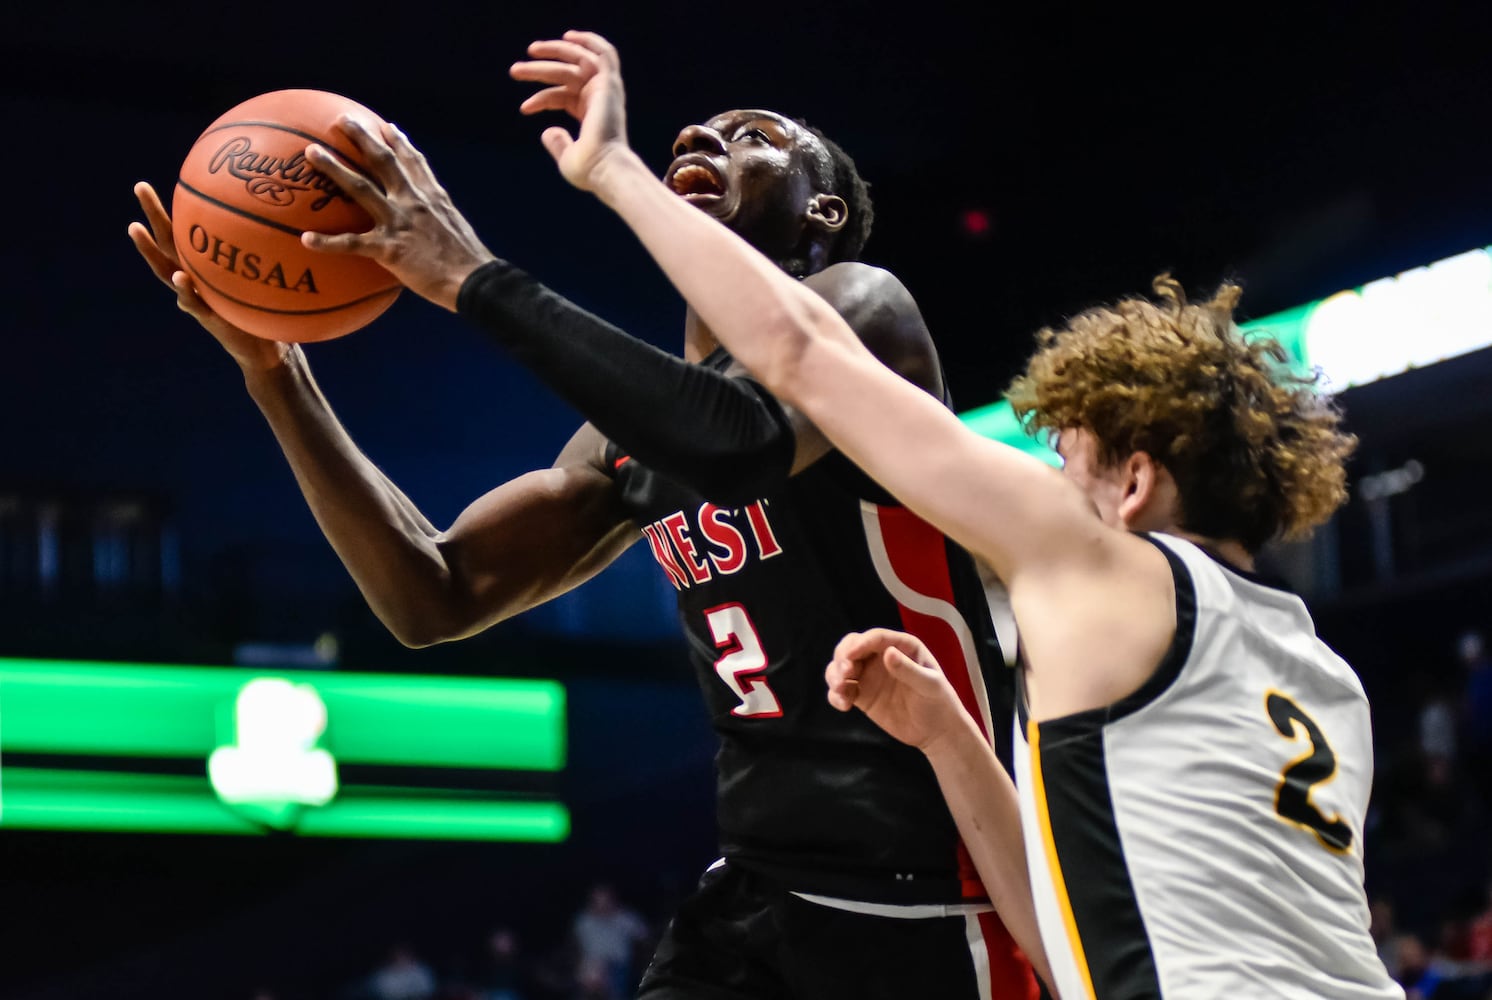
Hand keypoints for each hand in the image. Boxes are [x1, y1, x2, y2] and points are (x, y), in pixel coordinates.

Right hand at [127, 181, 288, 372]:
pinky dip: (185, 291)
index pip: (184, 234)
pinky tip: (181, 278)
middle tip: (140, 186)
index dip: (172, 210)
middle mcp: (195, 279)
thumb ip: (268, 256)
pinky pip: (193, 303)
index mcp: (205, 267)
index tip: (162, 183)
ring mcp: (197, 298)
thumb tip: (286, 220)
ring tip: (136, 230)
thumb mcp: (266, 278)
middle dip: (153, 216)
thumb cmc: (266, 309)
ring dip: (149, 251)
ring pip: (166, 271)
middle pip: (168, 243)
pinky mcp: (208, 318)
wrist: (265, 350)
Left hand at [300, 119, 494, 311]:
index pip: (414, 163)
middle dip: (363, 137)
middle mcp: (414, 202)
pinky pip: (353, 244)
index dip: (399, 143)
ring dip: (335, 168)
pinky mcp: (390, 249)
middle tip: (342, 120)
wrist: (474, 282)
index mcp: (433, 198)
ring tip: (311, 152)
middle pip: (384, 161)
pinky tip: (307, 239)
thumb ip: (440, 221)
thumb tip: (432, 227)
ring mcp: (401, 223)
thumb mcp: (458, 231)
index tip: (386, 127)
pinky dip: (328, 243)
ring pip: (361, 188)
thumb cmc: (469, 264)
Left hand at [510, 30, 632, 192]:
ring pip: (579, 61)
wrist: (604, 169)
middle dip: (540, 70)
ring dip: (557, 51)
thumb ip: (558, 143)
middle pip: (567, 75)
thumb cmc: (589, 170)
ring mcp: (606, 91)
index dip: (542, 99)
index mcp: (592, 116)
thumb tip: (547, 132)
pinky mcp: (609, 85)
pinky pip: (603, 54)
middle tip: (515, 70)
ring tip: (531, 50)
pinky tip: (567, 37)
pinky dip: (588, 41)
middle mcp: (600, 100)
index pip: (563, 96)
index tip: (524, 108)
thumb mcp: (567, 157)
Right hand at [826, 629, 969, 752]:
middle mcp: (881, 657)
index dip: (861, 644)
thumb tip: (888, 653)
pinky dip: (836, 695)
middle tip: (845, 674)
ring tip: (841, 689)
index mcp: (902, 646)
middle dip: (842, 657)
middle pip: (852, 647)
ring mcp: (870, 676)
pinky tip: (844, 705)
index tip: (851, 656)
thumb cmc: (940, 702)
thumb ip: (909, 670)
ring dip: (834, 675)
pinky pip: (842, 690)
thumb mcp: (930, 685)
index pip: (876, 638)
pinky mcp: (862, 696)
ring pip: (841, 667)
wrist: (937, 731)